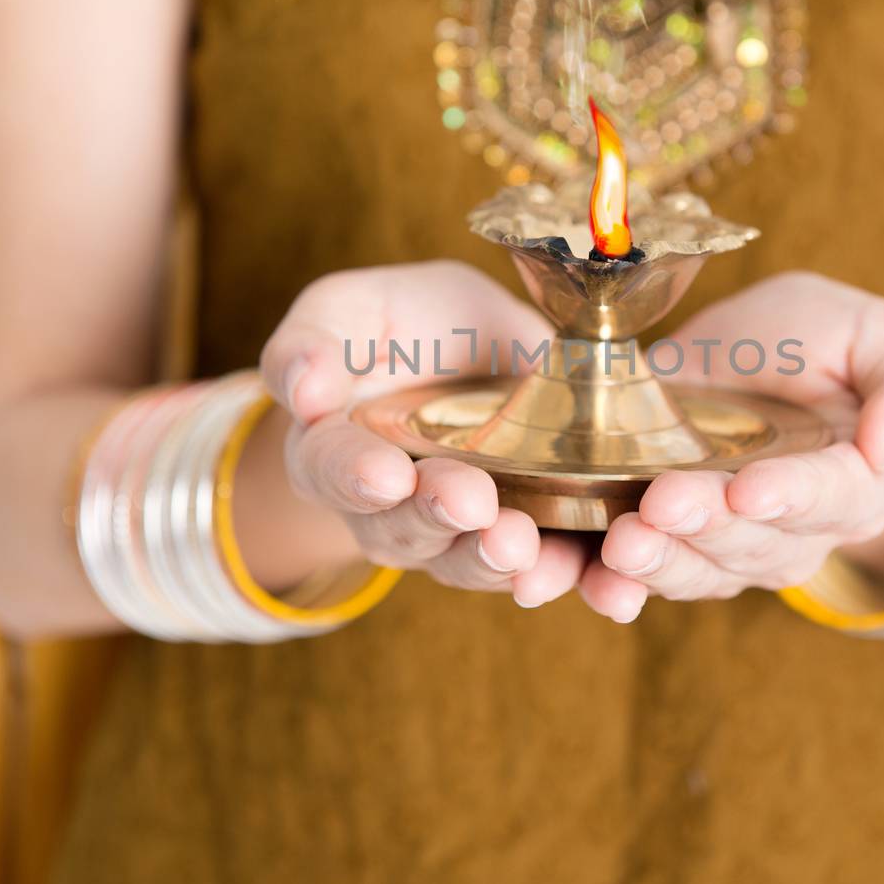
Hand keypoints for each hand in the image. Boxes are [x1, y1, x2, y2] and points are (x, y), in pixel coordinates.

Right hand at [257, 261, 585, 603]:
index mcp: (335, 449)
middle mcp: (389, 509)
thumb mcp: (355, 309)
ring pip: (467, 560)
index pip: (331, 469)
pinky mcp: (524, 540)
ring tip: (520, 544)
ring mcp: (455, 534)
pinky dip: (561, 575)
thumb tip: (301, 389)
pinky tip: (582, 574)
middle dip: (438, 517)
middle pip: (404, 527)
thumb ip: (317, 340)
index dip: (354, 476)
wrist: (482, 351)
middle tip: (469, 502)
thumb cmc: (405, 325)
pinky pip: (538, 569)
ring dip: (493, 558)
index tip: (384, 475)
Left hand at [578, 272, 883, 622]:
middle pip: (754, 542)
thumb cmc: (835, 346)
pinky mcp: (673, 544)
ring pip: (699, 568)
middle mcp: (797, 531)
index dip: (792, 496)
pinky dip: (613, 583)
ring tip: (622, 543)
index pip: (833, 497)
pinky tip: (590, 579)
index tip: (752, 490)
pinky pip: (646, 576)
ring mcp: (731, 546)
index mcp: (858, 481)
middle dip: (707, 526)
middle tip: (662, 503)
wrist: (764, 361)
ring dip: (659, 561)